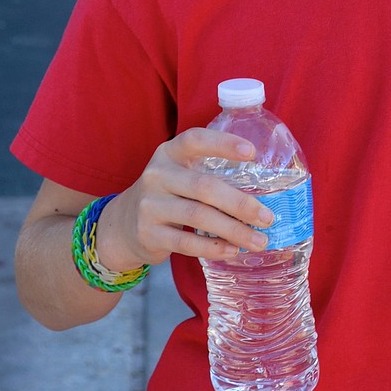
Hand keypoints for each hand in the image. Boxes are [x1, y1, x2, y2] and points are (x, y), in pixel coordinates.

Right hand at [94, 127, 275, 271]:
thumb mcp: (179, 173)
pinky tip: (232, 250)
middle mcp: (157, 175)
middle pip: (204, 187)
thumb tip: (265, 191)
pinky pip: (186, 242)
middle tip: (268, 218)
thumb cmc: (168, 195)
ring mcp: (149, 205)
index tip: (253, 153)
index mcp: (169, 153)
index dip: (223, 144)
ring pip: (198, 216)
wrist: (123, 224)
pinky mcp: (148, 233)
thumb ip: (209, 172)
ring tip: (258, 240)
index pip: (196, 140)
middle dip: (241, 204)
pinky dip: (213, 247)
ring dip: (233, 230)